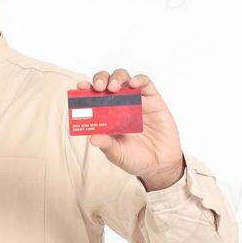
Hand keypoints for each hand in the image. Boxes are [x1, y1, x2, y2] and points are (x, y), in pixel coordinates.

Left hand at [77, 69, 184, 190]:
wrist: (161, 164)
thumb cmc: (135, 158)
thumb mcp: (117, 154)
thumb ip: (106, 145)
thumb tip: (92, 138)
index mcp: (106, 116)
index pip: (92, 97)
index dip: (86, 89)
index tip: (80, 87)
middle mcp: (119, 105)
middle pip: (107, 82)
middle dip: (101, 79)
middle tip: (99, 87)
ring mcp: (136, 101)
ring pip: (125, 79)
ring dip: (117, 78)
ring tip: (114, 87)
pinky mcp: (153, 100)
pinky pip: (146, 84)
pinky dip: (139, 79)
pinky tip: (134, 84)